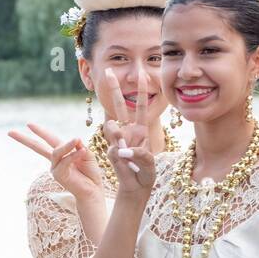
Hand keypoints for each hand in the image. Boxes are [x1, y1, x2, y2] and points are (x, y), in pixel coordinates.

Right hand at [8, 123, 103, 204]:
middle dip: (24, 139)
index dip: (40, 132)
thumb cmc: (90, 173)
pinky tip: (82, 151)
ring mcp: (55, 168)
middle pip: (37, 147)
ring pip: (57, 151)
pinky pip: (66, 160)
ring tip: (76, 139)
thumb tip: (75, 139)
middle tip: (10, 132)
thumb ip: (80, 146)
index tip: (28, 124)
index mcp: (61, 154)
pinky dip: (74, 155)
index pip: (49, 140)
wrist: (93, 190)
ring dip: (67, 145)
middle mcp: (55, 161)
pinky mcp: (59, 175)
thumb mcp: (87, 154)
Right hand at [102, 63, 155, 196]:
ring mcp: (118, 140)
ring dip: (118, 136)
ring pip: (111, 126)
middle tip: (108, 71)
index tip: (142, 74)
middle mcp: (128, 131)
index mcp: (141, 129)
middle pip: (120, 106)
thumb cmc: (146, 173)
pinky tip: (126, 163)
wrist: (137, 186)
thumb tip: (122, 149)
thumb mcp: (150, 163)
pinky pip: (113, 148)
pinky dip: (120, 156)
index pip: (142, 107)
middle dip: (114, 89)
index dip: (141, 91)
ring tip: (126, 151)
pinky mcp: (111, 150)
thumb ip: (140, 155)